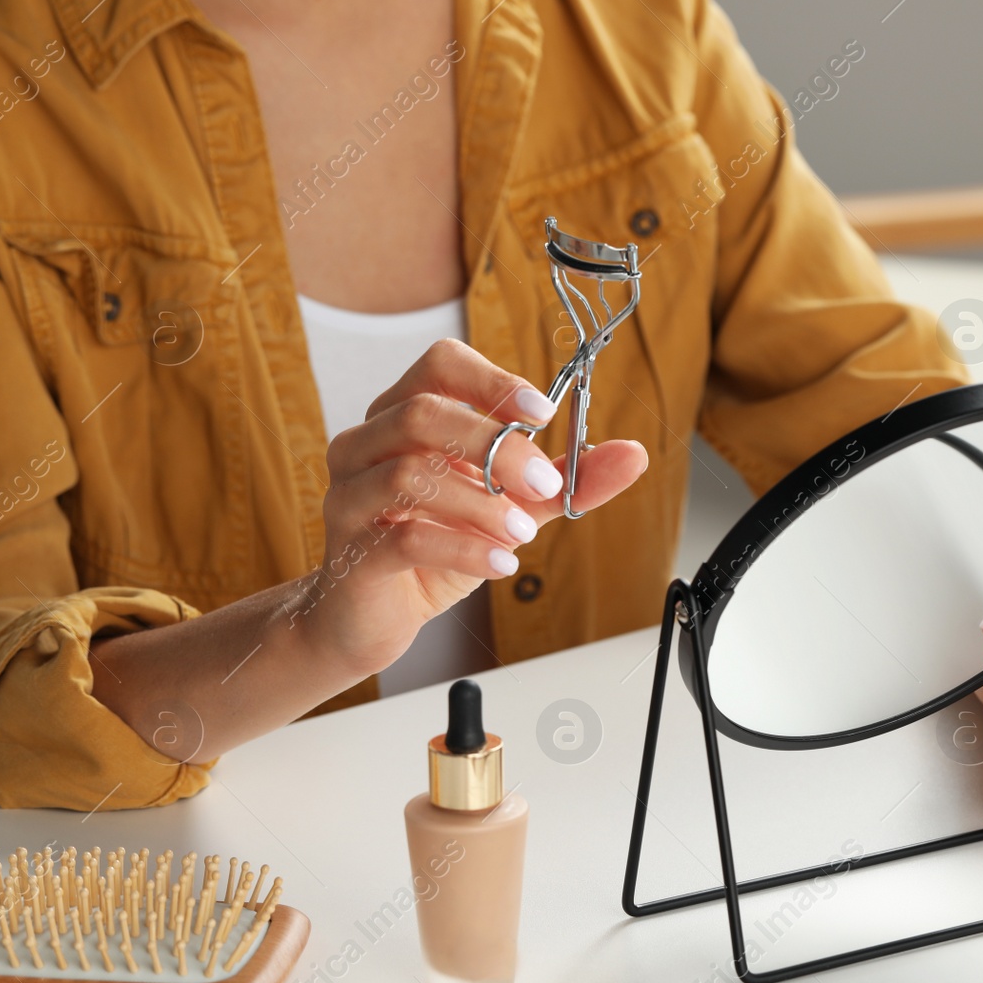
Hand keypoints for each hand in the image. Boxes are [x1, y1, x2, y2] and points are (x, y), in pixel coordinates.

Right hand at [302, 338, 647, 672]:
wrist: (376, 617)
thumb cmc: (436, 548)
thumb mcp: (511, 508)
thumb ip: (564, 480)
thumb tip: (632, 454)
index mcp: (403, 415)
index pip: (441, 365)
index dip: (494, 380)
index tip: (544, 413)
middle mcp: (366, 444)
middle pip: (424, 414)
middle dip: (496, 446)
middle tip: (543, 482)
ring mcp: (349, 495)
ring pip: (409, 473)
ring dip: (481, 503)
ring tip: (523, 532)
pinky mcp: (350, 551)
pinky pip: (404, 539)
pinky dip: (463, 548)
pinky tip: (499, 564)